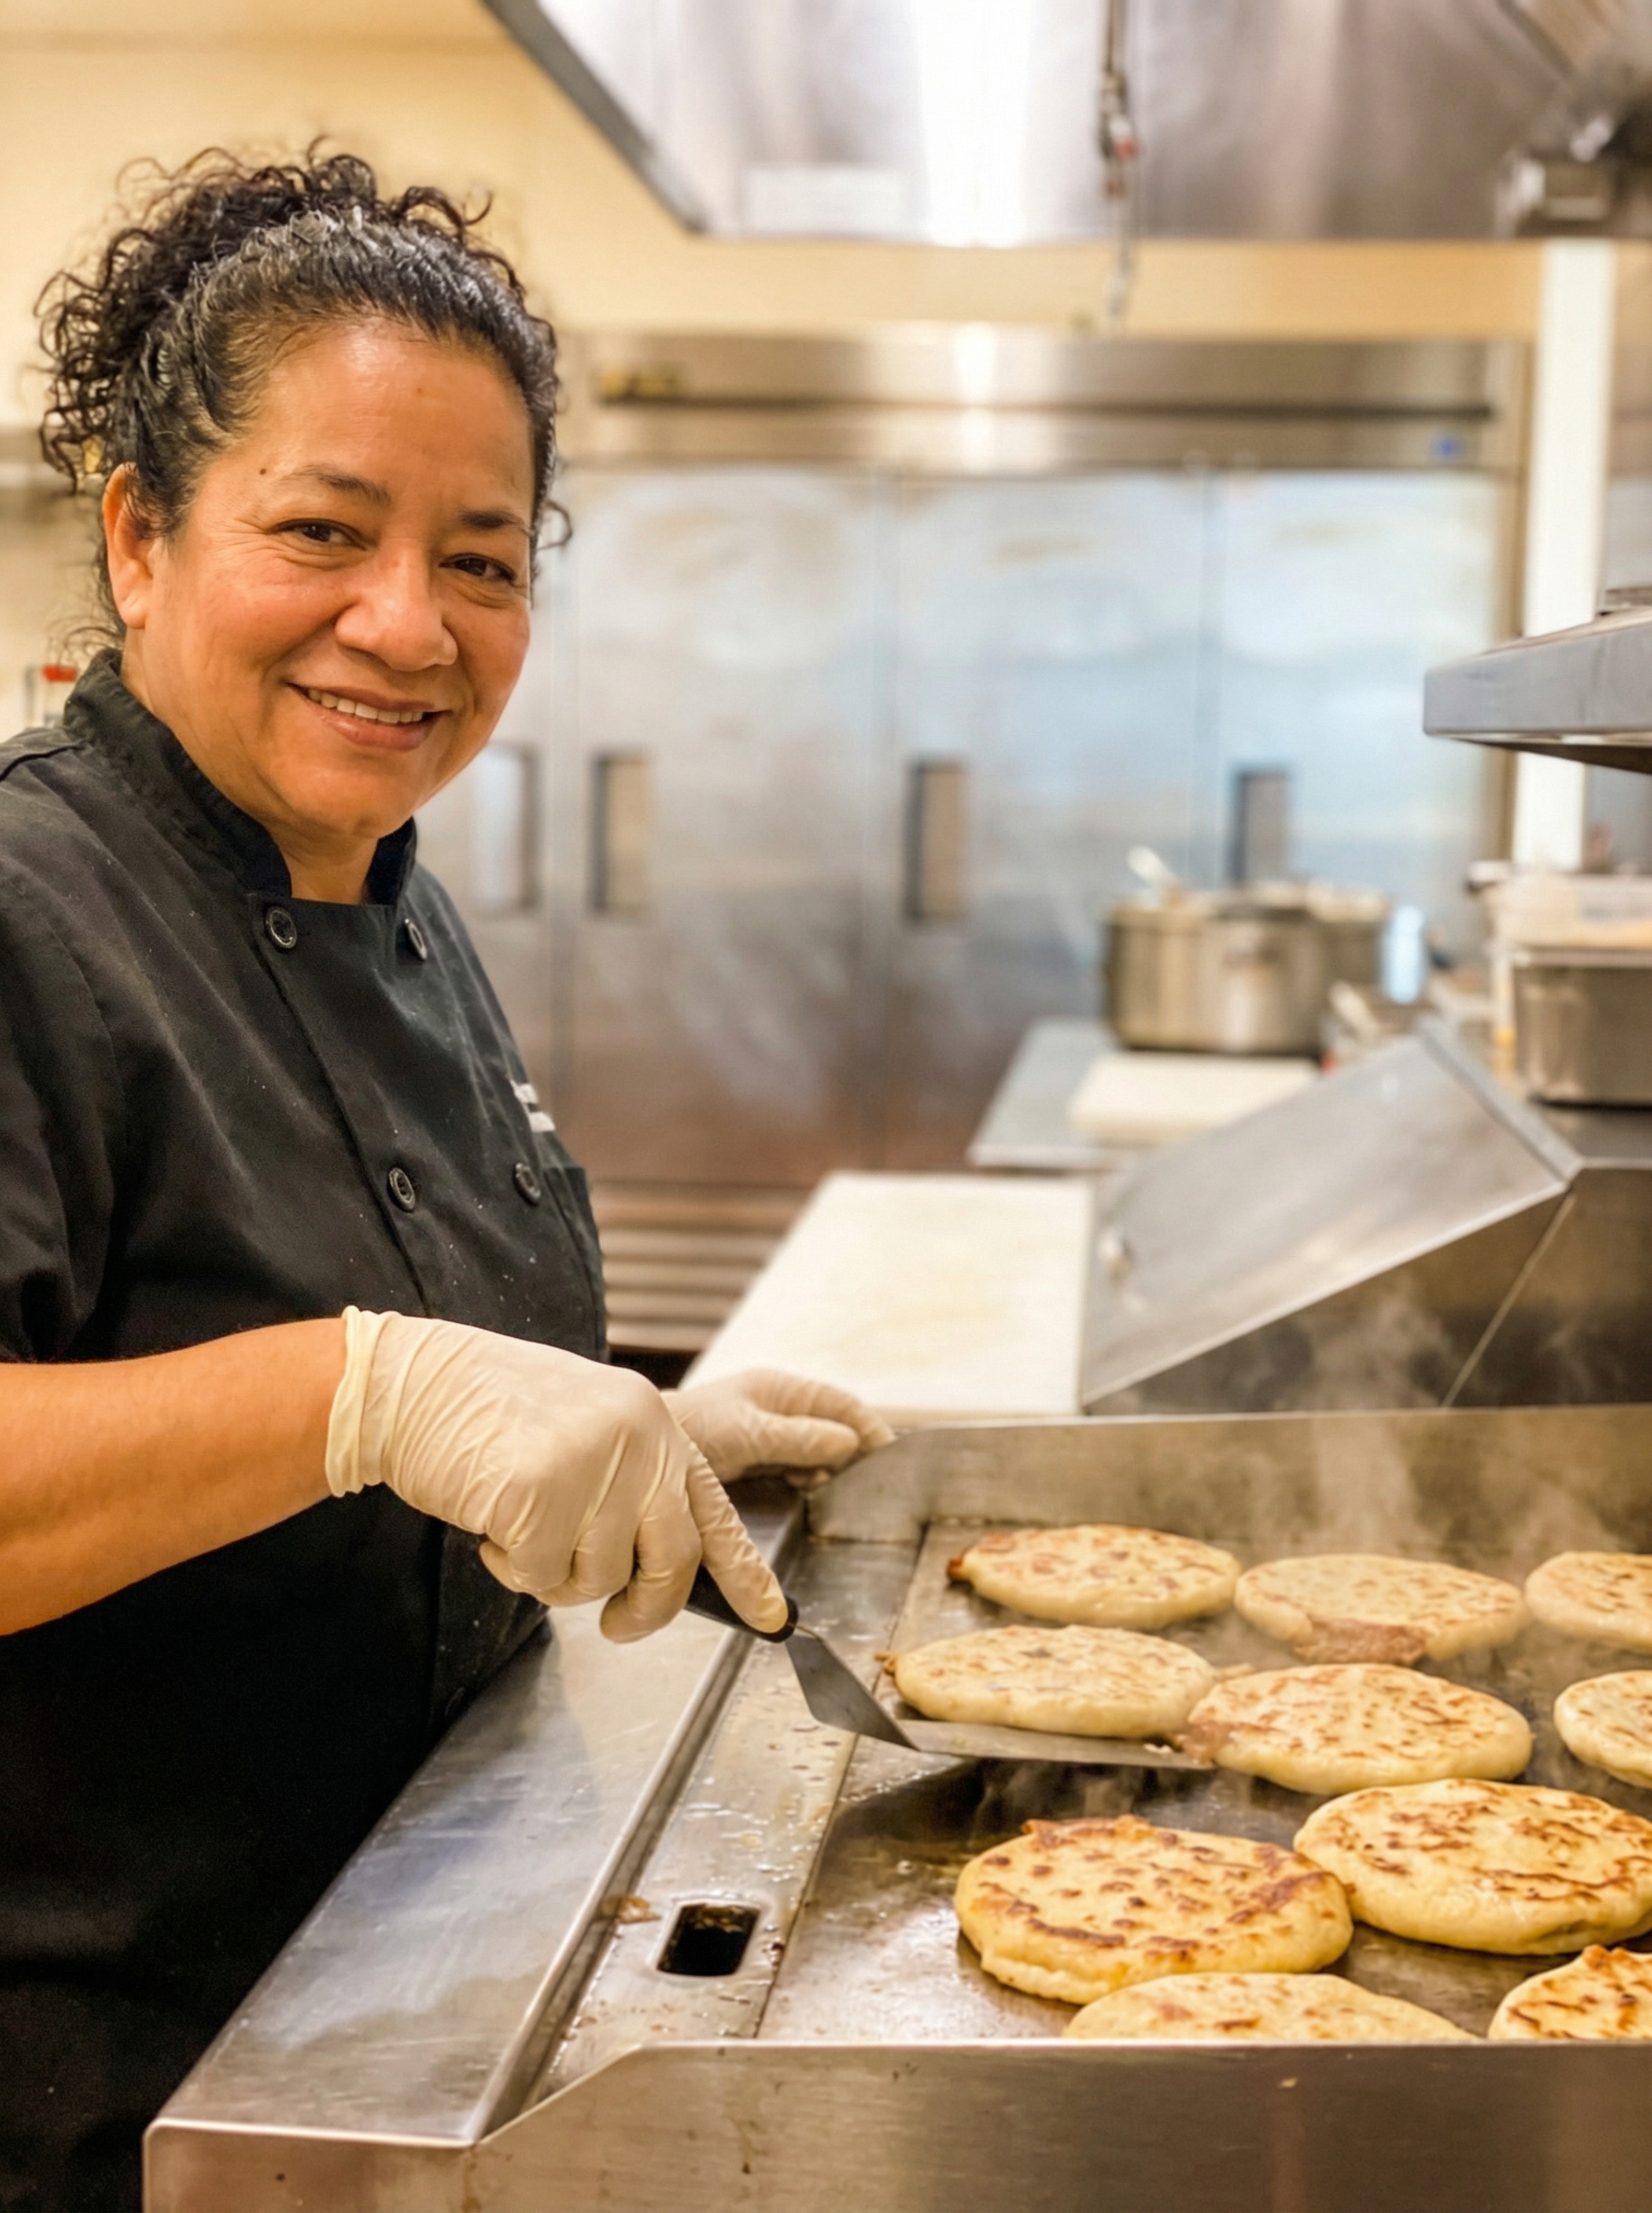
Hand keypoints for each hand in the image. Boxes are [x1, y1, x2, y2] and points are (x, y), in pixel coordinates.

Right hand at [325, 1309, 785, 1642]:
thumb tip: (654, 1565)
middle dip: (646, 1609)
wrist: (413, 1383)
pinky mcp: (539, 1496)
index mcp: (656, 1423)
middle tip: (619, 1627)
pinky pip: (540, 1577)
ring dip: (555, 1574)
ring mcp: (591, 1466)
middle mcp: (638, 1441)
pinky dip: (511, 1567)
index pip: (716, 1510)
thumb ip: (632, 1484)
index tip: (772, 1617)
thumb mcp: (587, 1429)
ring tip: (520, 1523)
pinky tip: (491, 1523)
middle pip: (671, 1561)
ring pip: (599, 1578)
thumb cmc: (491, 1412)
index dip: (745, 1572)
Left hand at [664, 1367, 893, 1481]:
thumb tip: (850, 1442)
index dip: (869, 1428)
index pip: (840, 1403)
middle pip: (832, 1429)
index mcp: (778, 1389)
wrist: (639, 1456)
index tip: (888, 1458)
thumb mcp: (750, 1433)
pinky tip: (802, 1493)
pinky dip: (805, 1482)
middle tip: (856, 1483)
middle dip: (849, 1455)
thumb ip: (800, 1438)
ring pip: (815, 1454)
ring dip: (826, 1472)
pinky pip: (794, 1471)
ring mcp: (765, 1435)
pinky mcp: (753, 1462)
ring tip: (823, 1489)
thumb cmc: (693, 1432)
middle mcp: (776, 1408)